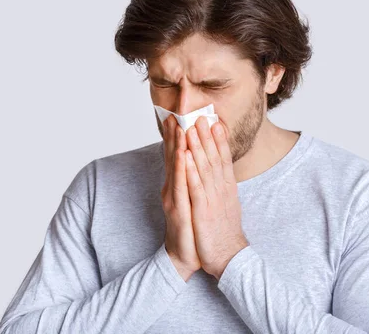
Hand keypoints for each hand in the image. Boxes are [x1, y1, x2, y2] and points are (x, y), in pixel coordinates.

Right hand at [161, 115, 200, 281]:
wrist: (187, 256)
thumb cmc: (192, 226)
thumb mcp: (193, 198)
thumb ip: (192, 179)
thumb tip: (196, 162)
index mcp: (178, 184)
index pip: (177, 155)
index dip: (176, 135)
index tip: (177, 115)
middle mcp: (173, 188)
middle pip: (172, 157)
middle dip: (173, 135)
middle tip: (173, 113)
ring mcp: (174, 198)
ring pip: (175, 167)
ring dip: (176, 145)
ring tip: (179, 126)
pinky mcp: (178, 209)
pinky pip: (181, 185)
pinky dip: (181, 168)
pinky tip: (183, 154)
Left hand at [184, 116, 248, 280]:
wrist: (230, 257)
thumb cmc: (225, 232)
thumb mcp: (227, 205)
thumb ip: (223, 188)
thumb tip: (220, 173)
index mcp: (227, 188)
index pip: (224, 159)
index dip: (219, 139)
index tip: (215, 121)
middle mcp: (222, 190)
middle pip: (214, 158)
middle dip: (207, 136)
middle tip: (201, 116)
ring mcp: (213, 199)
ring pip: (204, 168)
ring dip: (198, 147)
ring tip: (191, 128)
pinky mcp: (203, 211)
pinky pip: (196, 187)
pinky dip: (191, 170)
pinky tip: (186, 157)